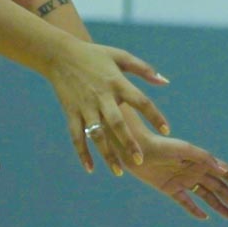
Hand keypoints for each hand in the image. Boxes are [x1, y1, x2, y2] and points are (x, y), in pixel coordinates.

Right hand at [45, 41, 171, 175]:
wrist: (60, 55)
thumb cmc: (95, 54)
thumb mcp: (121, 56)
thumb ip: (144, 69)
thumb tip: (165, 82)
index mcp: (118, 82)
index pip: (141, 101)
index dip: (154, 116)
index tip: (167, 130)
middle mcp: (102, 97)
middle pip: (118, 124)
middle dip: (129, 143)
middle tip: (140, 160)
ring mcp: (85, 107)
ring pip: (97, 136)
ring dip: (107, 154)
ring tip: (119, 171)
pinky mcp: (71, 113)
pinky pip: (76, 137)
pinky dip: (82, 153)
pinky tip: (90, 168)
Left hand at [127, 132, 227, 220]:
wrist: (138, 151)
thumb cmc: (163, 146)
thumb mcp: (185, 149)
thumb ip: (204, 158)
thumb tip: (223, 171)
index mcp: (203, 161)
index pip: (227, 173)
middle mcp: (197, 171)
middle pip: (220, 188)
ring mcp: (185, 181)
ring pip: (207, 196)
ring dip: (220, 206)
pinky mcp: (171, 189)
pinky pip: (187, 202)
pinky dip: (196, 210)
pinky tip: (205, 217)